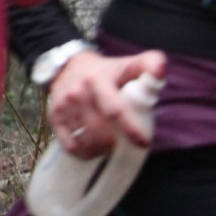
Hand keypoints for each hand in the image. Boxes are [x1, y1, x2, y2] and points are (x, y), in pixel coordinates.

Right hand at [46, 48, 165, 157]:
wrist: (68, 66)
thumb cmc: (106, 70)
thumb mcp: (128, 63)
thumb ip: (150, 63)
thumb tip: (161, 70)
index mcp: (98, 80)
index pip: (115, 109)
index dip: (131, 129)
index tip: (143, 142)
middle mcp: (77, 93)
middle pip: (98, 129)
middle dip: (115, 143)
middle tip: (125, 145)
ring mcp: (64, 105)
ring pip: (84, 139)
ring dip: (100, 149)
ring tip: (110, 147)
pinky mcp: (54, 116)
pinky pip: (69, 144)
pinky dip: (83, 152)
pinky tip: (92, 150)